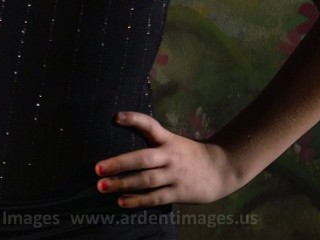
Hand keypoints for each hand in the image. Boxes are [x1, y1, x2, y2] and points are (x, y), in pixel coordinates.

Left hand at [94, 112, 238, 206]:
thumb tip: (123, 131)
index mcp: (168, 139)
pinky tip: (121, 201)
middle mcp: (170, 156)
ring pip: (146, 180)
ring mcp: (175, 175)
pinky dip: (138, 200)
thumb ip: (152, 139)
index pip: (150, 125)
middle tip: (97, 168)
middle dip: (119, 163)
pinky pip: (155, 197)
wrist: (222, 169)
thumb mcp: (172, 141)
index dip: (133, 119)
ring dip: (123, 184)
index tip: (115, 118)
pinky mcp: (179, 192)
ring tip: (102, 186)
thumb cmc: (189, 154)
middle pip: (142, 158)